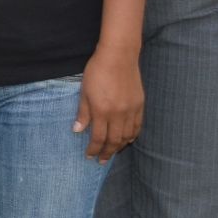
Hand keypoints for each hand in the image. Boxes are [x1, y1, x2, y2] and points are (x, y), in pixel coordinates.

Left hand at [73, 47, 142, 161]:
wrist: (119, 56)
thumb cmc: (97, 71)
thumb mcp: (84, 91)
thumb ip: (82, 112)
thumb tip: (78, 130)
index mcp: (102, 111)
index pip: (98, 137)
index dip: (93, 149)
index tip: (89, 156)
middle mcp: (118, 114)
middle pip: (113, 140)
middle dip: (106, 153)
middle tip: (101, 161)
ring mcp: (131, 110)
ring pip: (127, 136)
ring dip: (120, 147)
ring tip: (113, 153)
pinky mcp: (140, 105)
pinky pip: (137, 126)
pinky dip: (132, 136)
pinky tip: (128, 140)